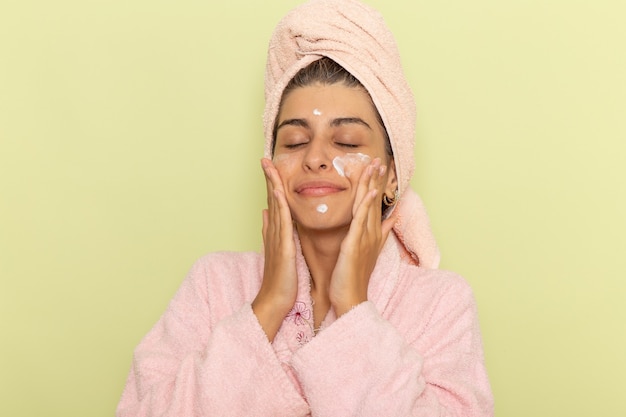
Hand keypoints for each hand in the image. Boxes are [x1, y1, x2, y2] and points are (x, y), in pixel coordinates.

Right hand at [252, 158, 297, 340]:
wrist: (275, 302)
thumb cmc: (281, 280)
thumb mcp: (278, 251)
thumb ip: (271, 231)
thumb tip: (266, 213)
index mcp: (275, 232)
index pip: (274, 203)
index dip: (272, 184)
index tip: (271, 167)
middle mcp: (273, 232)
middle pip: (271, 199)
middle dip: (268, 178)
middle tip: (265, 158)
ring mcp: (276, 238)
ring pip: (274, 206)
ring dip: (272, 185)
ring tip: (269, 166)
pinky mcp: (283, 247)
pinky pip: (282, 223)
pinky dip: (280, 206)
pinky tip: (278, 192)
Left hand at [329, 158, 397, 316]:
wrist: (351, 298)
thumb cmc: (354, 277)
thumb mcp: (369, 251)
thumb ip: (382, 233)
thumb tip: (393, 219)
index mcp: (372, 234)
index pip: (375, 205)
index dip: (378, 185)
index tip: (380, 168)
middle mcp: (371, 233)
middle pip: (374, 201)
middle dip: (377, 179)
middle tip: (379, 159)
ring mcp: (365, 238)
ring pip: (368, 206)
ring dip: (372, 184)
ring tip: (375, 166)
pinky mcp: (355, 244)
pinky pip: (360, 221)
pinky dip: (365, 205)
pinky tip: (368, 191)